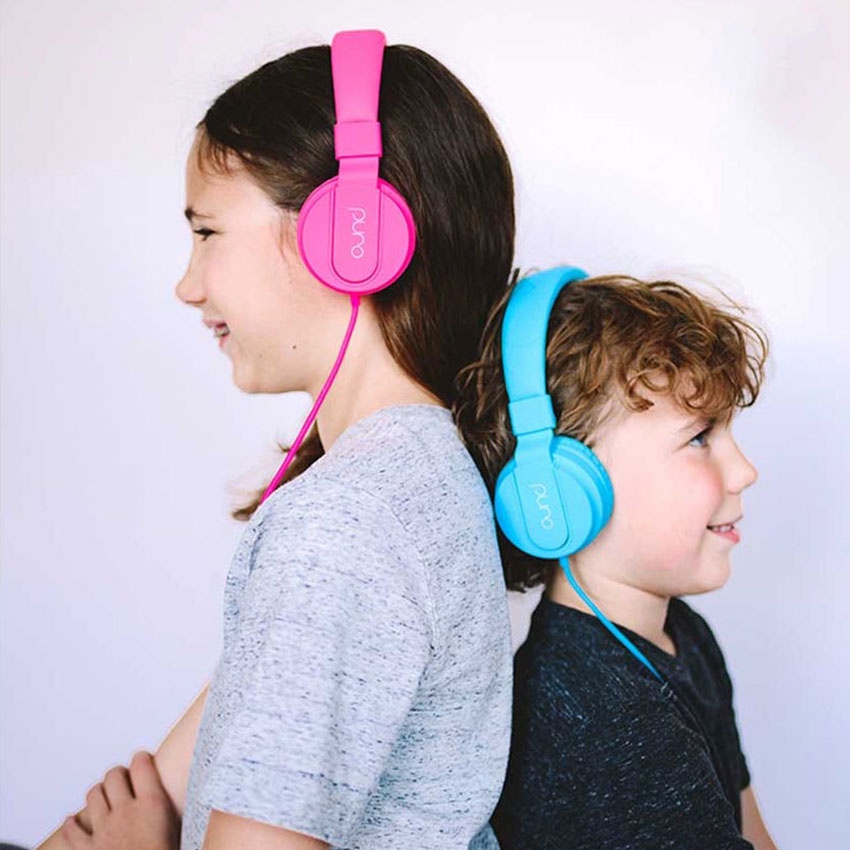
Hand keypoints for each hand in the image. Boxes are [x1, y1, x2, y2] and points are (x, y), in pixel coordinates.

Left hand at [60, 752, 180, 849]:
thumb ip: (176, 813)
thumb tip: (196, 801)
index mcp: (152, 805)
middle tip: (123, 777)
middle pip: (114, 776)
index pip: (142, 764)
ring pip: (93, 795)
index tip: (143, 759)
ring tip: (104, 794)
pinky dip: (71, 825)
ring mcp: (104, 830)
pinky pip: (73, 831)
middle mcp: (126, 811)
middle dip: (118, 774)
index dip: (142, 758)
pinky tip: (73, 822)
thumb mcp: (180, 832)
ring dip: (98, 792)